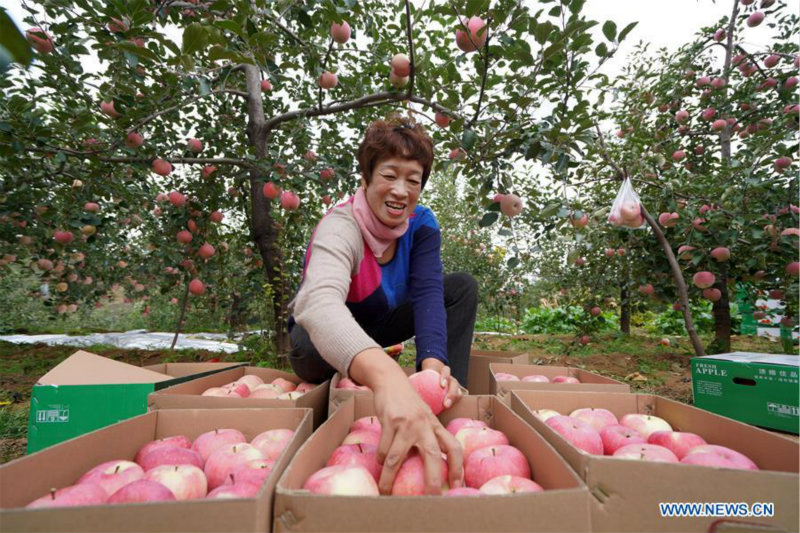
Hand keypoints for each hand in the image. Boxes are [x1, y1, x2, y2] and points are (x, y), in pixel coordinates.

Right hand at [349, 348, 463, 494]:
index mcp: (435, 425)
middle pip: (432, 456)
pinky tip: (380, 464)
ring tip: (386, 491)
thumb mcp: (424, 417)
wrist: (390, 381)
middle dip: (432, 480)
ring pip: (396, 458)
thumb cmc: (409, 403)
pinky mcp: (389, 421)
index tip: (457, 485)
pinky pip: (383, 448)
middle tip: (430, 498)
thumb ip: (429, 436)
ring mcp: (406, 423)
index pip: (453, 446)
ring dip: (389, 478)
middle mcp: (424, 425)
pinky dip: (381, 460)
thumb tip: (432, 464)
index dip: (458, 466)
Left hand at [420, 358, 462, 410]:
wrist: (434, 376)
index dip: (445, 377)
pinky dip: (453, 404)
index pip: (446, 371)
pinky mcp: (456, 394)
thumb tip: (403, 384)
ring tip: (446, 408)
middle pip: (454, 383)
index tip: (442, 386)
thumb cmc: (426, 377)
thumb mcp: (422, 375)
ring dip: (453, 400)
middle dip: (452, 393)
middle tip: (446, 404)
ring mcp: (454, 386)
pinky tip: (446, 410)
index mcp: (443, 371)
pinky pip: (457, 399)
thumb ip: (415, 379)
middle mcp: (451, 378)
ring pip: (458, 392)